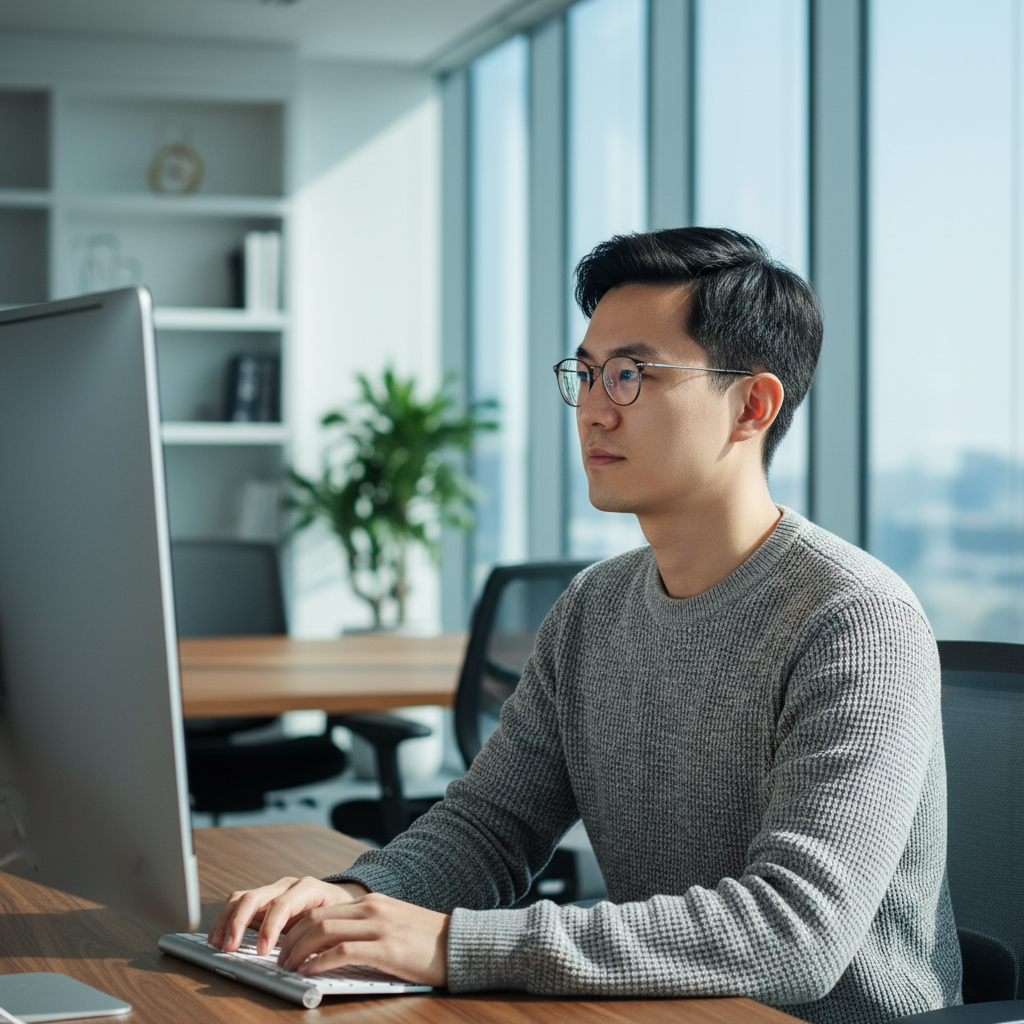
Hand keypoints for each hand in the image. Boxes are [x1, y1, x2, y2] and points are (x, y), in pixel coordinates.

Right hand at [208, 876, 367, 954]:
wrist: (342, 900)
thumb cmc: (339, 914)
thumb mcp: (335, 925)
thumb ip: (321, 938)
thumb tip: (309, 959)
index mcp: (309, 889)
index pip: (283, 904)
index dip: (270, 928)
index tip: (264, 952)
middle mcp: (288, 886)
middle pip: (256, 896)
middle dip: (239, 922)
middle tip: (230, 947)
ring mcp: (273, 890)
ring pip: (243, 897)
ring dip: (227, 921)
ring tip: (218, 944)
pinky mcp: (263, 899)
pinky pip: (239, 903)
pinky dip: (226, 919)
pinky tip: (218, 937)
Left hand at [277, 891, 448, 987]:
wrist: (460, 944)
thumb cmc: (427, 942)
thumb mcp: (394, 926)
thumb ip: (367, 930)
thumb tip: (333, 949)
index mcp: (372, 903)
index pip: (322, 910)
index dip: (296, 929)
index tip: (284, 947)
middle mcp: (372, 909)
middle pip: (316, 918)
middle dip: (290, 940)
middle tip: (279, 960)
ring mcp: (379, 927)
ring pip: (323, 931)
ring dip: (299, 951)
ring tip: (288, 968)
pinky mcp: (387, 948)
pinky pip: (343, 952)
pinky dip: (319, 962)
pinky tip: (309, 973)